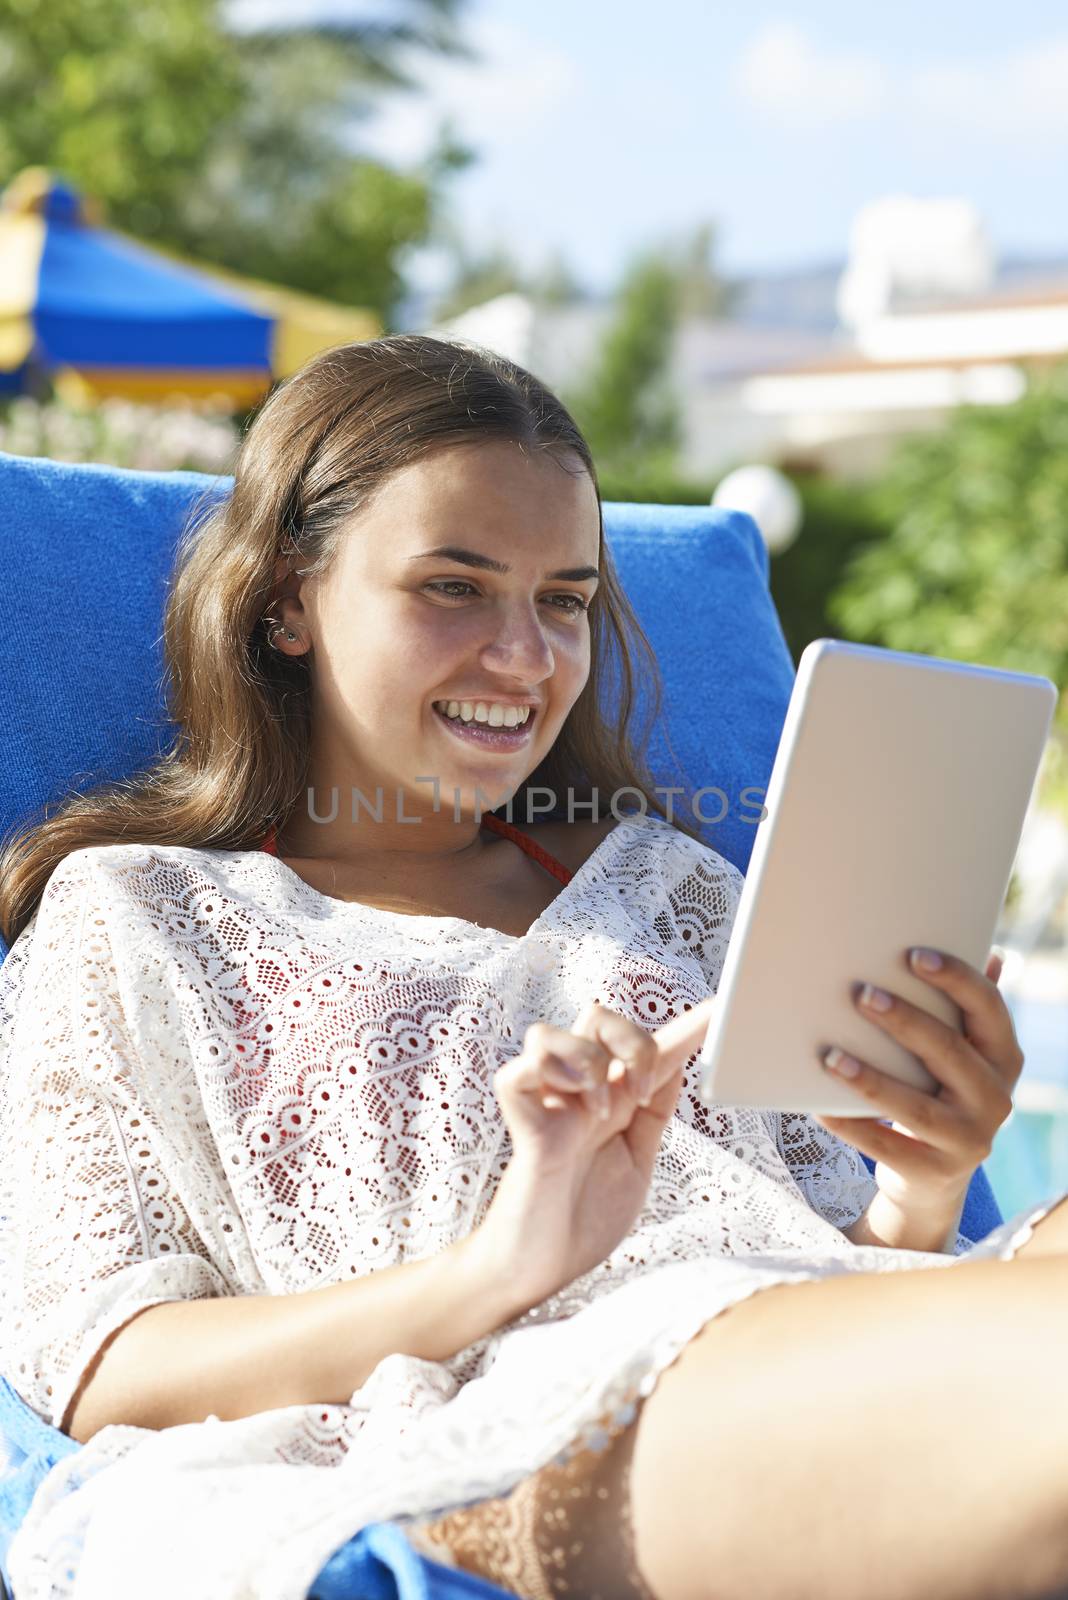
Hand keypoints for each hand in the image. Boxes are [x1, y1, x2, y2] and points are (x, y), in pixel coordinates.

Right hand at [479, 996, 715, 1310]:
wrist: (541, 1270)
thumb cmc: (583, 1217)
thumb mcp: (636, 1162)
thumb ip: (653, 1114)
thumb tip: (676, 1065)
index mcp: (610, 1099)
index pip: (653, 1048)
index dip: (690, 1025)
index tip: (723, 1006)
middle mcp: (578, 1093)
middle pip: (597, 1017)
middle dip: (632, 1041)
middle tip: (638, 1093)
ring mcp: (547, 1106)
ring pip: (550, 1033)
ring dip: (589, 1061)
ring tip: (603, 1110)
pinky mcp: (524, 1128)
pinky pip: (516, 1073)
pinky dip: (550, 1077)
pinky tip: (577, 1109)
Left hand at [815, 948, 1021, 1225]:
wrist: (933, 1174)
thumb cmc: (938, 1089)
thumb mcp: (961, 1052)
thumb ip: (967, 1008)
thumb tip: (993, 952)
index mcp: (1004, 1056)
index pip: (989, 1008)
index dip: (956, 978)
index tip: (914, 955)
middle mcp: (996, 1098)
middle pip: (947, 1050)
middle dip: (903, 1020)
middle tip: (860, 994)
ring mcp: (969, 1140)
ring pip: (915, 1106)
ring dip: (870, 1080)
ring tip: (831, 1056)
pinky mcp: (934, 1172)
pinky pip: (885, 1147)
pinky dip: (850, 1125)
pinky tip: (818, 1107)